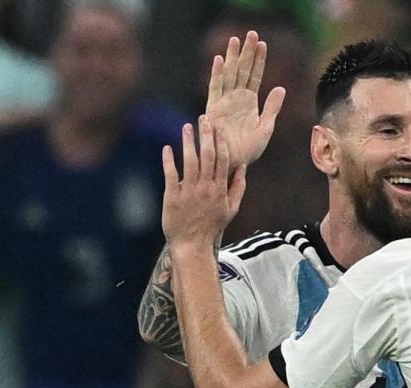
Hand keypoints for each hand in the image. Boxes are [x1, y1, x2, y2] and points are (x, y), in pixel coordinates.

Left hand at [162, 117, 246, 248]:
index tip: (219, 128)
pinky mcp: (172, 196)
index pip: (223, 160)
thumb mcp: (231, 209)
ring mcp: (188, 191)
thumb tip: (243, 168)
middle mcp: (206, 187)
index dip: (221, 142)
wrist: (192, 244)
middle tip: (204, 119)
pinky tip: (167, 147)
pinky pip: (171, 174)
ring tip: (187, 127)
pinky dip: (169, 160)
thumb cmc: (212, 227)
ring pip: (190, 161)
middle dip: (206, 136)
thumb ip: (238, 188)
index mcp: (220, 189)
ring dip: (189, 142)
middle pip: (208, 156)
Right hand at [205, 31, 285, 168]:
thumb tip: (281, 87)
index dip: (259, 60)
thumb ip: (272, 107)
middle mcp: (236, 98)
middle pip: (242, 70)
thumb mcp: (266, 127)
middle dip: (246, 52)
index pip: (255, 75)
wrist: (235, 163)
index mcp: (250, 101)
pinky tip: (218, 60)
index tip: (263, 43)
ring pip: (229, 74)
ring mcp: (224, 101)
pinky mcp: (213, 109)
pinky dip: (216, 74)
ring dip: (232, 57)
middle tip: (250, 33)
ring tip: (235, 39)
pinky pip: (215, 88)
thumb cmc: (250, 150)